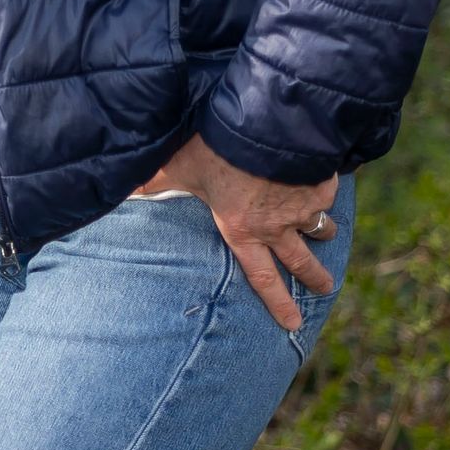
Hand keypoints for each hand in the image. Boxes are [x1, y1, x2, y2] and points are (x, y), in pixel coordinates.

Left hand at [133, 135, 338, 331]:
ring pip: (319, 227)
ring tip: (324, 231)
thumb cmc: (218, 149)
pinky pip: (326, 194)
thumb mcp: (181, 166)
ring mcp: (303, 207)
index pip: (261, 276)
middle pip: (301, 261)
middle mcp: (277, 226)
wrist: (266, 125)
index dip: (277, 302)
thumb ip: (155, 181)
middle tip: (325, 288)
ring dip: (323, 231)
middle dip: (315, 277)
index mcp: (242, 230)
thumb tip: (122, 190)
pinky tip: (321, 182)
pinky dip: (324, 189)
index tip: (293, 324)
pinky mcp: (322, 185)